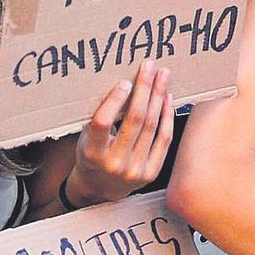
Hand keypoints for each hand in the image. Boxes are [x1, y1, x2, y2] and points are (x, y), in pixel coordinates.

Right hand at [64, 60, 174, 205]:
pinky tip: (167, 98)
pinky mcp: (151, 173)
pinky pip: (163, 139)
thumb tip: (120, 85)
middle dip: (144, 89)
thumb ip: (100, 116)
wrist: (100, 188)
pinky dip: (167, 116)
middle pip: (135, 120)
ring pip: (152, 127)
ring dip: (158, 97)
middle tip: (150, 66)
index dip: (114, 101)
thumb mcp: (86, 137)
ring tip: (163, 76)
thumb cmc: (91, 154)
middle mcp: (114, 164)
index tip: (125, 81)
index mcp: (92, 153)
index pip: (103, 123)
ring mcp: (135, 171)